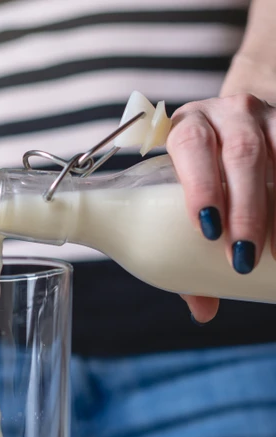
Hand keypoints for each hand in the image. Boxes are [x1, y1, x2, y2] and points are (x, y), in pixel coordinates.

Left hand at [166, 93, 274, 322]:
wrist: (234, 127)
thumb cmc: (198, 177)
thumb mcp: (180, 200)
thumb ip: (184, 250)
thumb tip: (202, 311)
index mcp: (186, 127)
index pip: (190, 147)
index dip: (200, 185)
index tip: (207, 229)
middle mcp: (227, 114)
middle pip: (241, 157)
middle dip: (246, 210)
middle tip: (243, 258)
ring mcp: (266, 117)